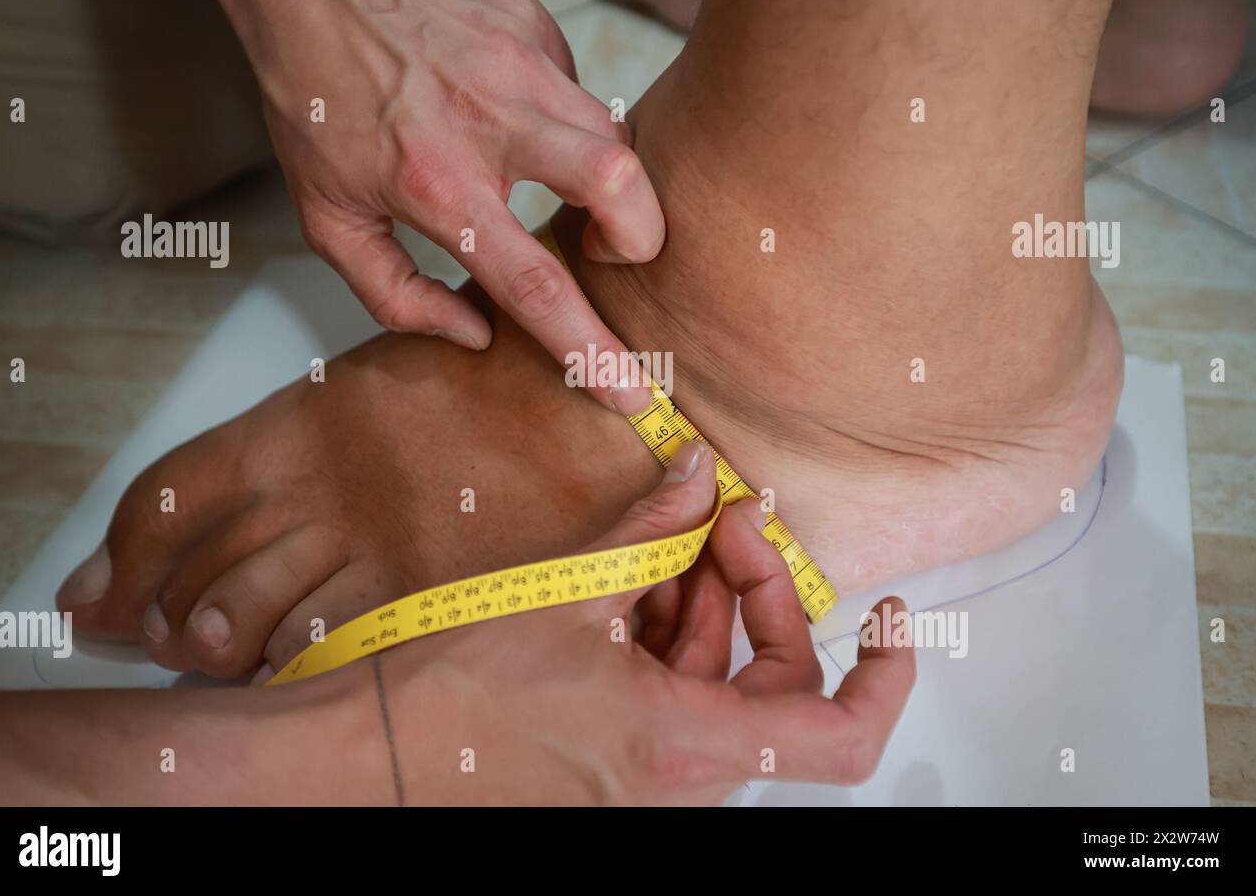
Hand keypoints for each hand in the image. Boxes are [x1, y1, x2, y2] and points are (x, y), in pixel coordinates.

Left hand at [202, 0, 662, 411]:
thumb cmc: (311, 95)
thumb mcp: (326, 217)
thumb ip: (395, 294)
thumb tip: (472, 335)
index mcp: (437, 185)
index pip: (536, 284)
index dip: (591, 347)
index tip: (631, 390)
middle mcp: (491, 120)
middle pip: (617, 186)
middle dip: (642, 238)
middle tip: (611, 253)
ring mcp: (521, 63)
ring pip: (617, 136)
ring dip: (611, 183)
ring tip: (560, 186)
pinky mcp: (533, 23)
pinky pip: (582, 90)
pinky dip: (568, 123)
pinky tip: (518, 118)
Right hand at [379, 441, 915, 803]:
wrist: (367, 763)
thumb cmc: (452, 699)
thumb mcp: (562, 594)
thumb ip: (648, 529)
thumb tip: (699, 474)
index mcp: (683, 744)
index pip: (841, 735)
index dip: (886, 673)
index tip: (888, 613)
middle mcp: (679, 779)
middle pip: (777, 690)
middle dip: (760, 596)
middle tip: (724, 523)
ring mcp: (648, 780)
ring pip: (721, 691)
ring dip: (704, 610)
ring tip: (658, 546)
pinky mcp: (616, 769)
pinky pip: (674, 702)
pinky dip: (665, 641)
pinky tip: (626, 588)